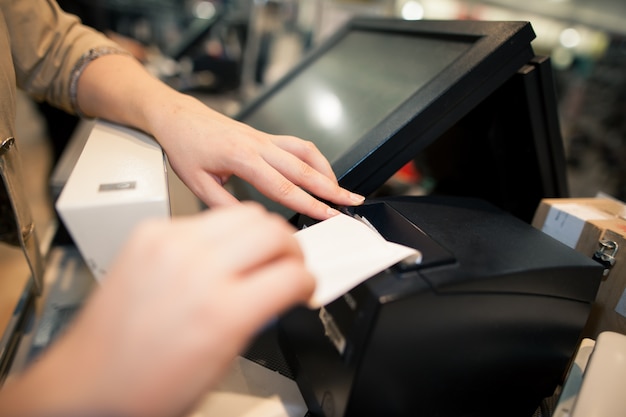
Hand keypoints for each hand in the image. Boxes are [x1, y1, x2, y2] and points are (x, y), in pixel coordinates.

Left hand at [0, 204, 313, 416]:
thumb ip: (258, 315)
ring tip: (257, 253)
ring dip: (261, 233)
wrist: (92, 381)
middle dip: (292, 250)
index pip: (294, 274)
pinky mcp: (150, 234)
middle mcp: (198, 268)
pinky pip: (204, 220)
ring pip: (244, 213)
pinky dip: (221, 234)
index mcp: (223, 311)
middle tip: (288, 264)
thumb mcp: (223, 359)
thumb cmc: (149, 384)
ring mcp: (170, 245)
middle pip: (275, 231)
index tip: (304, 285)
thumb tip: (280, 289)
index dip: (308, 281)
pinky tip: (216, 254)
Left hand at [76, 55, 363, 219]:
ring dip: (327, 171)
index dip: (309, 204)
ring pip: (306, 152)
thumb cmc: (185, 147)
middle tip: (351, 202)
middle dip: (331, 188)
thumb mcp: (196, 183)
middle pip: (303, 169)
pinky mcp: (265, 136)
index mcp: (242, 159)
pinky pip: (298, 145)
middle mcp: (258, 146)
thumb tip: (251, 221)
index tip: (327, 215)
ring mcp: (264, 138)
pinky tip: (320, 171)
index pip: (284, 187)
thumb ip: (224, 206)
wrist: (178, 117)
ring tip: (342, 189)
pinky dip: (315, 159)